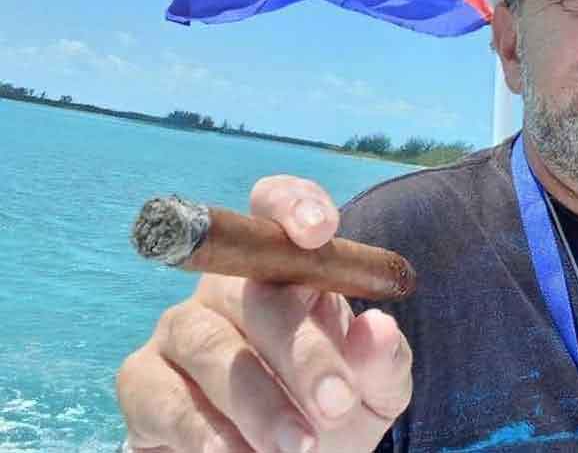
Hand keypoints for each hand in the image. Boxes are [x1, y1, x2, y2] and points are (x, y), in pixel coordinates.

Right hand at [117, 175, 412, 452]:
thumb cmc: (330, 416)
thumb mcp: (374, 393)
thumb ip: (382, 361)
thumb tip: (380, 326)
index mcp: (289, 270)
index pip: (277, 207)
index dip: (293, 203)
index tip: (318, 232)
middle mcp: (228, 286)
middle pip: (253, 290)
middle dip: (301, 350)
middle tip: (336, 404)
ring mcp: (180, 328)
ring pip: (210, 346)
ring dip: (258, 401)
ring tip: (299, 447)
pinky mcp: (141, 381)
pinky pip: (163, 396)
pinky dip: (203, 431)